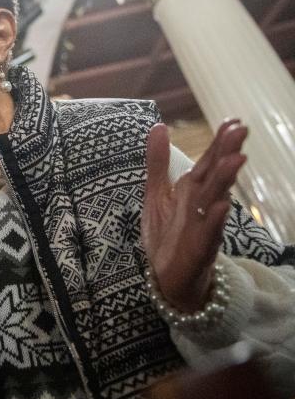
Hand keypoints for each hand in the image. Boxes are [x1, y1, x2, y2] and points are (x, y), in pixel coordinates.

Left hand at [141, 119, 246, 311]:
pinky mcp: (199, 248)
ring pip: (216, 200)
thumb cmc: (167, 234)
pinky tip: (222, 205)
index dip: (219, 142)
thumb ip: (158, 162)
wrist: (168, 278)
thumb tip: (159, 126)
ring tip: (236, 159)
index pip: (208, 162)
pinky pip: (209, 233)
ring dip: (225, 181)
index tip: (233, 121)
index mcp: (192, 190)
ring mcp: (202, 226)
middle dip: (227, 153)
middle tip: (241, 131)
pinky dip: (215, 219)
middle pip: (215, 176)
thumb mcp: (157, 193)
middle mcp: (201, 204)